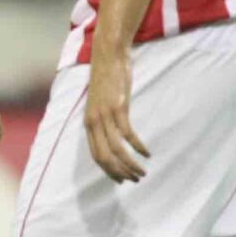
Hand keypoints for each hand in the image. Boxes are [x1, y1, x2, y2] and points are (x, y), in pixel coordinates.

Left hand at [83, 47, 148, 182]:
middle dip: (119, 172)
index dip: (108, 170)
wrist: (107, 55)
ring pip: (116, 149)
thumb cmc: (106, 79)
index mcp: (88, 123)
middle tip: (134, 180)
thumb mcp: (101, 103)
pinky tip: (147, 154)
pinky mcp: (119, 107)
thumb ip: (104, 119)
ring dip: (130, 164)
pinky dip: (138, 146)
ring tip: (142, 172)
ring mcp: (106, 115)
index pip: (95, 155)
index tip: (121, 179)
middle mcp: (94, 122)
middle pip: (104, 157)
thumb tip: (111, 133)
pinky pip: (128, 134)